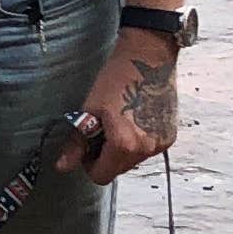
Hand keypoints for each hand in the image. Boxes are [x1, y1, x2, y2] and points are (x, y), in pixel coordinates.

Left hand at [65, 35, 179, 184]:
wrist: (148, 57)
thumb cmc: (117, 79)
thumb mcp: (90, 110)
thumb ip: (77, 143)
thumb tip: (62, 166)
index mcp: (124, 145)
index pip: (102, 176)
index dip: (90, 164)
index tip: (88, 145)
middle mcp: (146, 149)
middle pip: (118, 170)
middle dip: (106, 156)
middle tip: (102, 130)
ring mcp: (161, 143)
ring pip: (133, 160)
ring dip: (123, 149)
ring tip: (120, 121)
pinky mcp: (170, 136)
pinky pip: (148, 149)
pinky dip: (139, 141)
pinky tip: (135, 119)